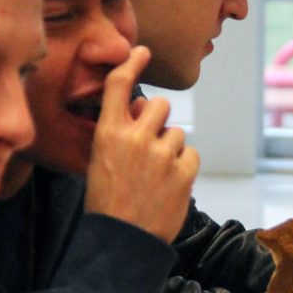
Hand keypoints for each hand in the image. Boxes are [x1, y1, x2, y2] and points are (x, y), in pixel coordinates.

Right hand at [83, 46, 198, 242]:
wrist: (122, 241)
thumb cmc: (108, 202)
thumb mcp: (101, 160)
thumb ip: (121, 130)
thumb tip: (145, 105)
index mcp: (107, 133)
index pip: (120, 86)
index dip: (132, 62)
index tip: (143, 51)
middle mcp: (135, 138)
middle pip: (159, 105)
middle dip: (158, 120)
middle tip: (150, 145)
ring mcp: (161, 155)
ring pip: (177, 133)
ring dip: (171, 148)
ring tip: (155, 176)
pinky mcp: (183, 172)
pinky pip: (192, 154)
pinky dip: (184, 166)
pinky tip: (169, 185)